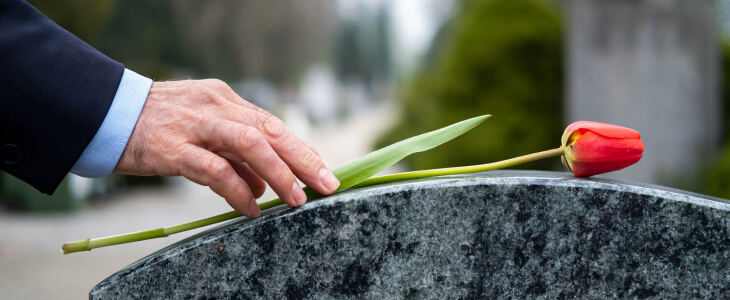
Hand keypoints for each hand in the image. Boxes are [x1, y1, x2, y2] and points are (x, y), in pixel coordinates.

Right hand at [114, 79, 339, 216]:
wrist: (105, 113)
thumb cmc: (158, 125)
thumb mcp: (202, 130)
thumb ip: (235, 155)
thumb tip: (265, 186)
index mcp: (225, 99)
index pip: (273, 124)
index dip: (301, 148)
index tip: (324, 169)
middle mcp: (216, 107)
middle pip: (271, 130)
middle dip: (304, 159)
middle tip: (326, 184)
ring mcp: (196, 125)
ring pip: (250, 145)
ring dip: (279, 173)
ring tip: (295, 199)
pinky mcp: (173, 148)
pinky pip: (215, 170)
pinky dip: (238, 191)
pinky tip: (251, 207)